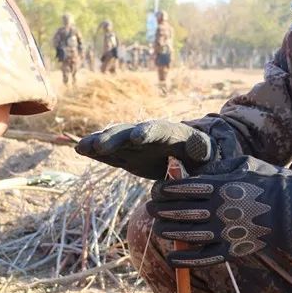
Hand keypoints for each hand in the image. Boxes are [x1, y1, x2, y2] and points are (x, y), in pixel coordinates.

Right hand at [75, 120, 214, 179]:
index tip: (137, 137)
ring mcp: (137, 144)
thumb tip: (200, 163)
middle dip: (116, 138)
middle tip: (100, 145)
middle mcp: (152, 135)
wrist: (194, 158)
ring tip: (82, 147)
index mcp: (175, 134)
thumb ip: (205, 160)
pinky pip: (111, 152)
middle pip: (132, 132)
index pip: (160, 129)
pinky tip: (81, 149)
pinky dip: (97, 150)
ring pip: (116, 139)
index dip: (148, 132)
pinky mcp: (128, 154)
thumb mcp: (210, 160)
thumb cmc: (207, 160)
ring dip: (100, 141)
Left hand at [147, 156, 291, 267]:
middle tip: (150, 208)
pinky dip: (185, 260)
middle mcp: (219, 209)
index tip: (156, 190)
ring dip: (167, 232)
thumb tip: (193, 170)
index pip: (181, 188)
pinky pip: (204, 258)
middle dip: (160, 210)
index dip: (163, 189)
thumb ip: (216, 167)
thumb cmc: (271, 181)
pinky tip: (172, 259)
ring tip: (158, 228)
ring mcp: (226, 232)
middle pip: (179, 211)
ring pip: (186, 234)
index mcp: (221, 186)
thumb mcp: (243, 164)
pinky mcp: (234, 250)